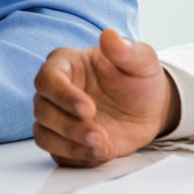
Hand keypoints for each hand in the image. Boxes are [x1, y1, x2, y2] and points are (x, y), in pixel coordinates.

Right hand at [32, 29, 178, 167]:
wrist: (150, 109)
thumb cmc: (140, 79)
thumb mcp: (141, 61)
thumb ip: (125, 49)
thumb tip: (109, 35)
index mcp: (66, 64)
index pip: (48, 78)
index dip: (64, 96)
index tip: (88, 109)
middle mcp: (56, 91)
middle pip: (43, 110)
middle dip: (70, 126)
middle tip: (99, 134)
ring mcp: (58, 118)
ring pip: (45, 135)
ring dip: (71, 145)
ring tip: (103, 147)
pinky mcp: (65, 142)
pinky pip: (59, 154)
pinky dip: (79, 158)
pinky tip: (103, 153)